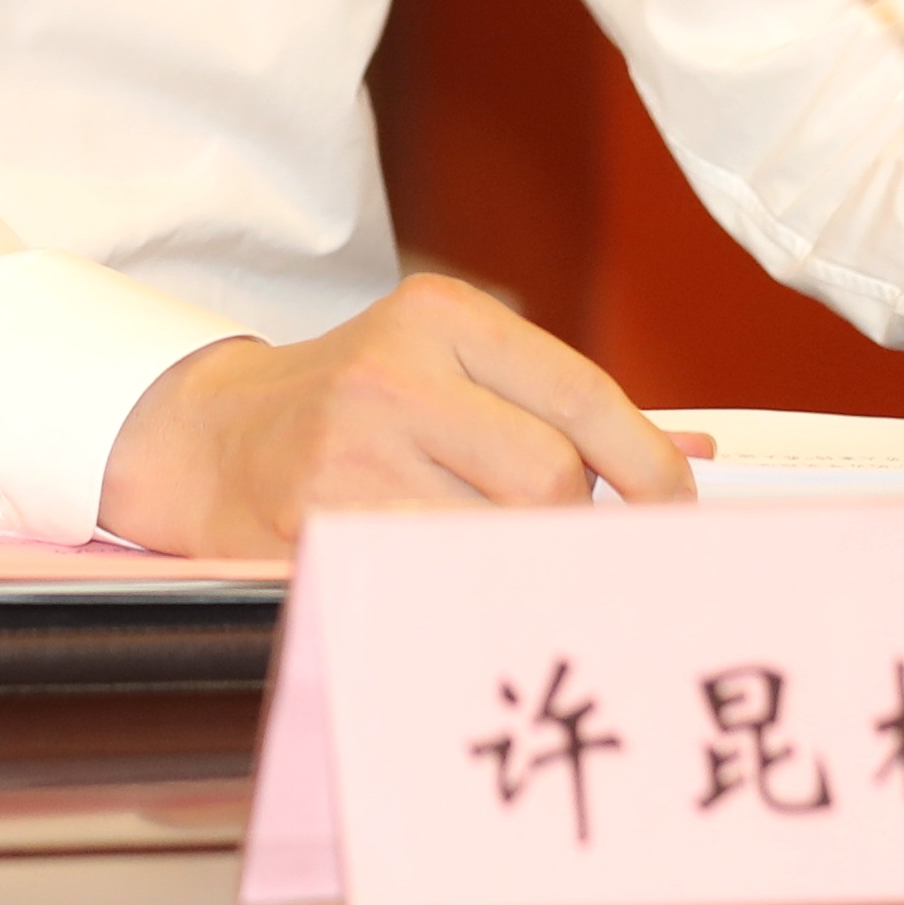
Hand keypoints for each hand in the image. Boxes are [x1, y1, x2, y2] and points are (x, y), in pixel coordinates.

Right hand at [96, 273, 696, 557]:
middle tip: (580, 542)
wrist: (209, 440)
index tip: (676, 507)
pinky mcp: (320, 528)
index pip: (580, 393)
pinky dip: (465, 589)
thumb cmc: (354, 404)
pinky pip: (437, 577)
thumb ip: (559, 401)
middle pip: (547, 477)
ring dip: (524, 561)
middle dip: (579, 523)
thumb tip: (694, 456)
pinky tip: (457, 582)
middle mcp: (394, 375)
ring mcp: (351, 454)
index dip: (647, 464)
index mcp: (437, 315)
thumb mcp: (447, 363)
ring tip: (508, 555)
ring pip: (498, 538)